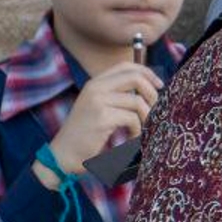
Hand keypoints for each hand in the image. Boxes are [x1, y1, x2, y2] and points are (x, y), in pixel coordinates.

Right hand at [40, 62, 162, 178]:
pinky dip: (137, 131)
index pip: (126, 66)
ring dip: (145, 118)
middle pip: (135, 77)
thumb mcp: (99, 108)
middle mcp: (95, 87)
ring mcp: (98, 101)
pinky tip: (130, 139)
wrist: (63, 155)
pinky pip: (132, 118)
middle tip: (155, 110)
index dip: (147, 73)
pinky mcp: (102, 117)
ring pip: (137, 101)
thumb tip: (149, 90)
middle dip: (152, 93)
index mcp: (95, 83)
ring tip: (141, 131)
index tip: (159, 85)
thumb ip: (118, 97)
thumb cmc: (85, 135)